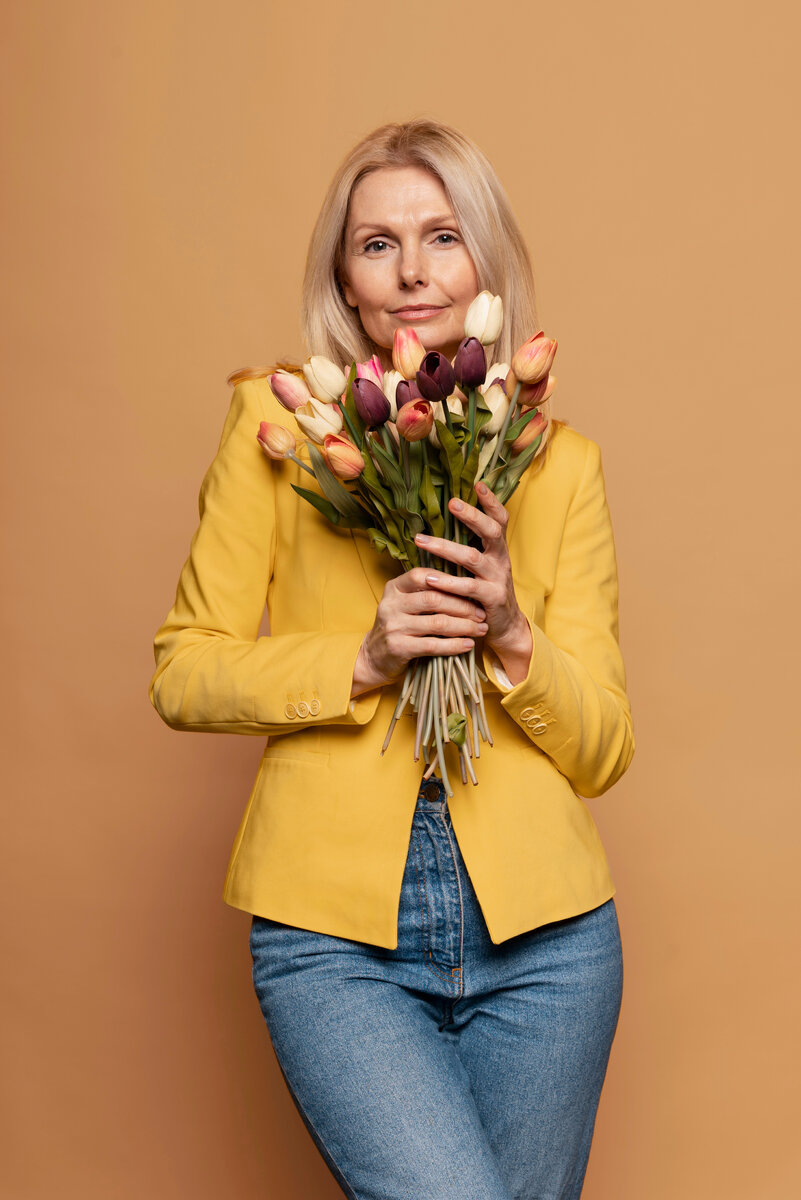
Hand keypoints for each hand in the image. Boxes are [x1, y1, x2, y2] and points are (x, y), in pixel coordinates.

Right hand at [352, 566, 488, 694]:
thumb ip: (425, 592)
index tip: (471, 588)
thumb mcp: (404, 604)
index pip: (423, 575)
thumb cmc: (398, 627)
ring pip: (437, 622)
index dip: (449, 580)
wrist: (373, 658)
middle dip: (463, 606)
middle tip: (481, 613)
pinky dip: (454, 645)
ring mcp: (393, 626)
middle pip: (435, 599)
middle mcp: (391, 604)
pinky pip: (433, 645)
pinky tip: (468, 645)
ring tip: (480, 629)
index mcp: (394, 588)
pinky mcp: (399, 647)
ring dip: (464, 626)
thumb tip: (464, 582)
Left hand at [413, 481, 532, 681]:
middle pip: (492, 531)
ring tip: (420, 541)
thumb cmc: (483, 592)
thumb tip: (438, 520)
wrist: (503, 627)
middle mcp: (501, 559)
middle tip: (452, 503)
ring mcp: (498, 579)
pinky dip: (448, 582)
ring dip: (445, 548)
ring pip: (472, 558)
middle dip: (472, 515)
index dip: (491, 501)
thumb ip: (467, 546)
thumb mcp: (480, 567)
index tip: (478, 484)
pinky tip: (429, 578)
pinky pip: (468, 588)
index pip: (500, 519)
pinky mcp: (492, 599)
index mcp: (497, 549)